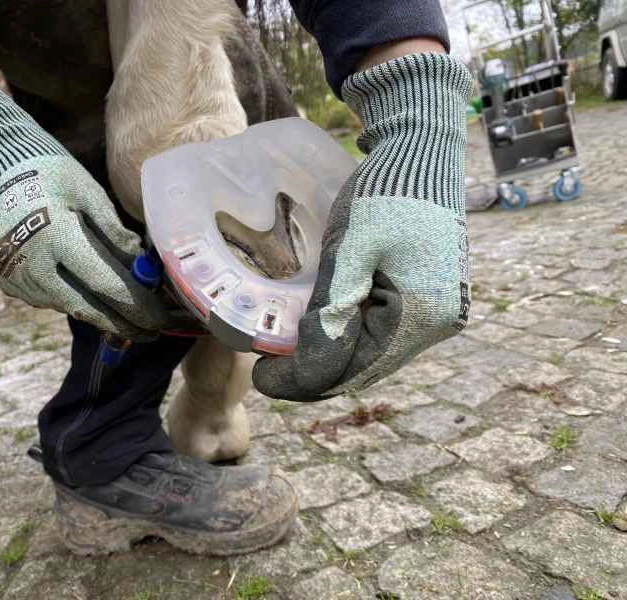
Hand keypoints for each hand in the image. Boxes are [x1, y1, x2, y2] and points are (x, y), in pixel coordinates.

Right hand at [0, 65, 166, 337]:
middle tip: (150, 333)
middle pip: (87, 309)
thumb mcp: (87, 191)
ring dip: (98, 311)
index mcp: (56, 238)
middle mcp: (31, 266)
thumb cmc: (47, 170)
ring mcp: (13, 277)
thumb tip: (142, 267)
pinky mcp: (2, 280)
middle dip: (122, 325)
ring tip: (126, 312)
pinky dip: (72, 297)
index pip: (106, 285)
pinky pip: (46, 297)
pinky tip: (90, 293)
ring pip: (66, 305)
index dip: (137, 307)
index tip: (161, 320)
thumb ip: (114, 232)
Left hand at [253, 53, 472, 399]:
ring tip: (286, 350)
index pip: (352, 370)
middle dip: (313, 372)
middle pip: (363, 368)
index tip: (261, 376)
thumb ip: (330, 313)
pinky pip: (381, 333)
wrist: (422, 150)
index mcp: (422, 316)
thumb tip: (302, 370)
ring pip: (371, 354)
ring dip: (330, 357)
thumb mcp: (349, 252)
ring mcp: (437, 313)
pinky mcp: (428, 298)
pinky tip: (319, 329)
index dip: (302, 380)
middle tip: (267, 366)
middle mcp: (437, 324)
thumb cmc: (384, 193)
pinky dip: (348, 337)